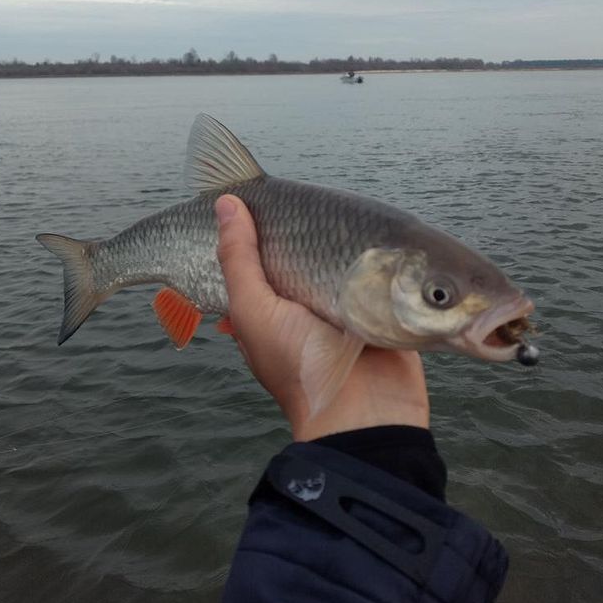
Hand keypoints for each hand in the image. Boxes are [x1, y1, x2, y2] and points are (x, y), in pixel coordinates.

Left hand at [215, 194, 429, 441]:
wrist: (364, 412)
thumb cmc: (298, 365)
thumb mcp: (254, 310)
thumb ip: (239, 259)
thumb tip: (226, 203)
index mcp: (265, 309)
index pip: (253, 261)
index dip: (251, 231)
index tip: (253, 192)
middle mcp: (299, 307)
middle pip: (294, 256)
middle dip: (295, 230)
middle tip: (297, 191)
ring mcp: (339, 307)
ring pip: (333, 261)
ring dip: (334, 239)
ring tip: (333, 200)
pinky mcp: (375, 306)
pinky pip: (370, 273)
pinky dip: (369, 255)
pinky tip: (368, 226)